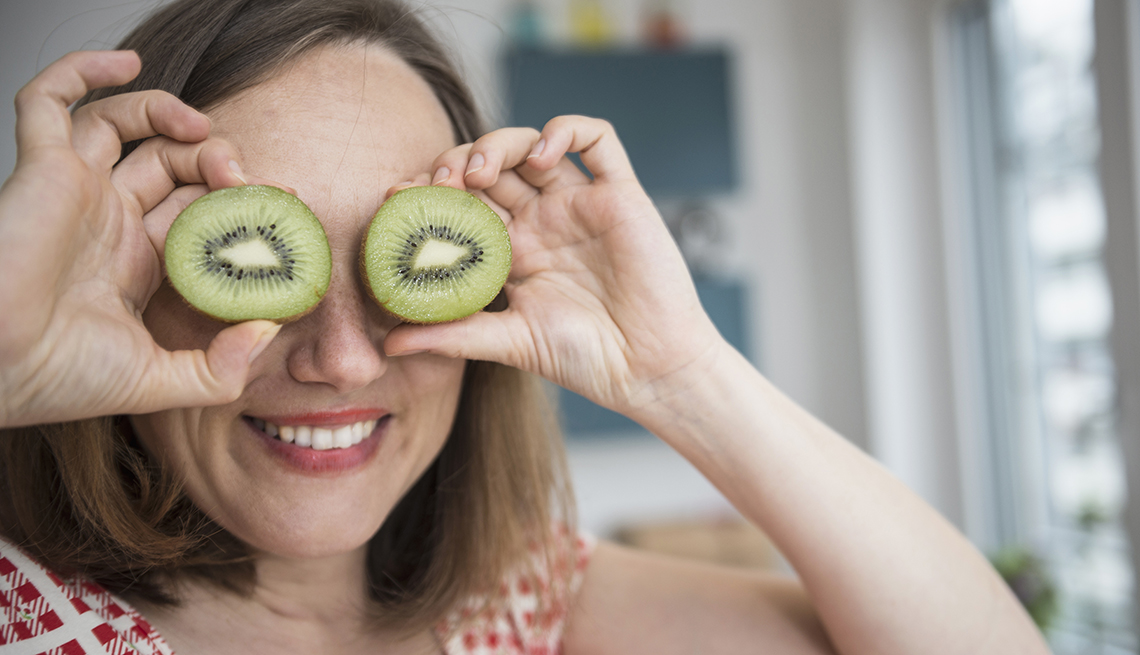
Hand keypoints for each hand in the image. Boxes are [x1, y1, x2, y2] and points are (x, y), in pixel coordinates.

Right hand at [0, 51, 281, 427]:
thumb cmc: (60, 379)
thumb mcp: (158, 380)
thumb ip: (220, 368)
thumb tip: (268, 330)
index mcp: (135, 260)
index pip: (196, 209)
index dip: (238, 200)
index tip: (281, 200)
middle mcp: (106, 219)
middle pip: (169, 162)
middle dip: (214, 160)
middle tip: (244, 178)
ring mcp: (73, 190)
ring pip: (122, 125)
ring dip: (169, 115)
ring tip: (204, 133)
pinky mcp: (39, 168)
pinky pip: (48, 100)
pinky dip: (82, 70)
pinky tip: (126, 64)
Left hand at [382, 116, 723, 416]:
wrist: (649, 370)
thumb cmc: (586, 359)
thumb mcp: (509, 342)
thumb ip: (452, 335)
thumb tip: (389, 343)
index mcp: (514, 250)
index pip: (462, 203)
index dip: (429, 192)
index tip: (399, 198)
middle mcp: (544, 220)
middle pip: (492, 166)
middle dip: (458, 162)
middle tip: (440, 183)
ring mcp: (581, 204)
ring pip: (533, 143)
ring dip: (500, 143)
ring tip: (482, 170)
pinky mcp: (621, 195)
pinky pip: (598, 140)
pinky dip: (566, 130)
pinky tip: (543, 157)